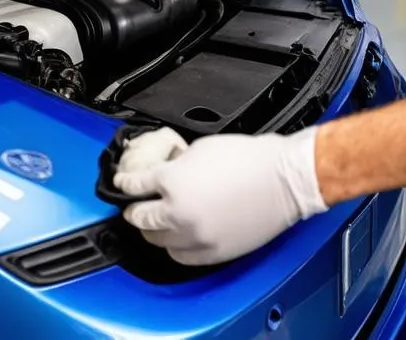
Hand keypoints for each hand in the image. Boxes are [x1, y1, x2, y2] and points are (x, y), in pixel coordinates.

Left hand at [113, 127, 327, 265]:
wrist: (283, 179)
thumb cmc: (249, 159)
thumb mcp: (202, 148)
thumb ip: (176, 164)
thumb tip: (166, 172)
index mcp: (172, 182)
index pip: (135, 186)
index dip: (125, 183)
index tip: (122, 183)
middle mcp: (178, 213)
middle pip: (140, 217)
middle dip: (134, 209)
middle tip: (134, 204)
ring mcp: (195, 237)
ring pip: (158, 241)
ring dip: (153, 230)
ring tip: (156, 222)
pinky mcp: (212, 253)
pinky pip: (181, 257)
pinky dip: (175, 247)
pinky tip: (177, 238)